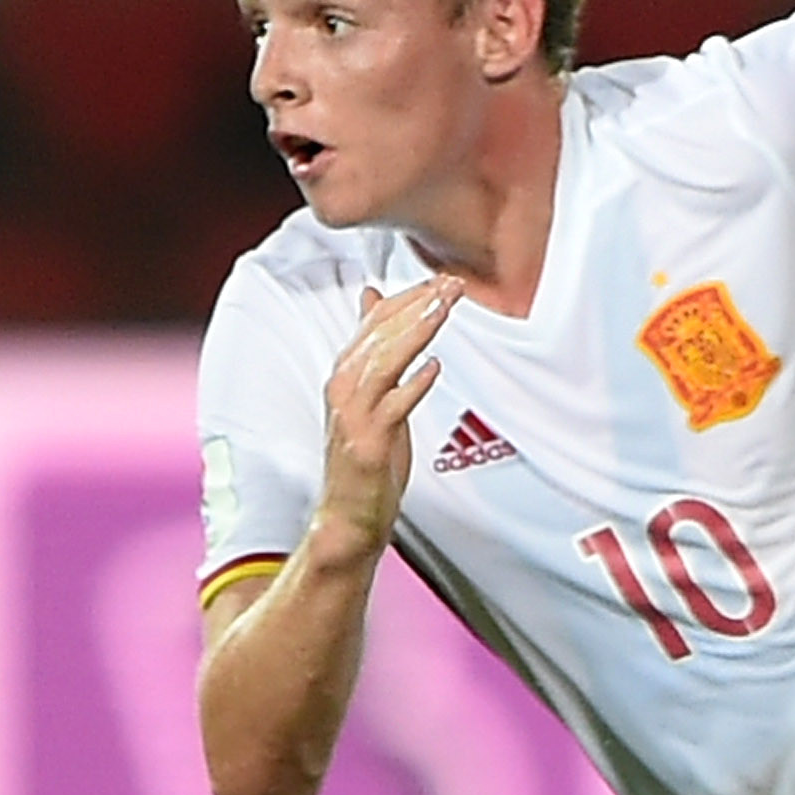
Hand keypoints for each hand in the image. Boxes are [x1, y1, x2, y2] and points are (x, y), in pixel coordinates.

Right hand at [315, 276, 461, 548]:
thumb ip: (374, 349)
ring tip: (442, 310)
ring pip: (384, 362)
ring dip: (415, 333)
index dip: (408, 297)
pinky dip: (412, 385)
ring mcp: (354, 416)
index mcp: (346, 373)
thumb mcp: (369, 393)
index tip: (441, 280)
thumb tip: (374, 299)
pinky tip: (433, 368)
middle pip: (380, 335)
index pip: (375, 322)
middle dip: (417, 305)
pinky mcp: (367, 443)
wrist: (348, 514)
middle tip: (451, 284)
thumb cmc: (365, 455)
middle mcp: (344, 388)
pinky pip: (393, 408)